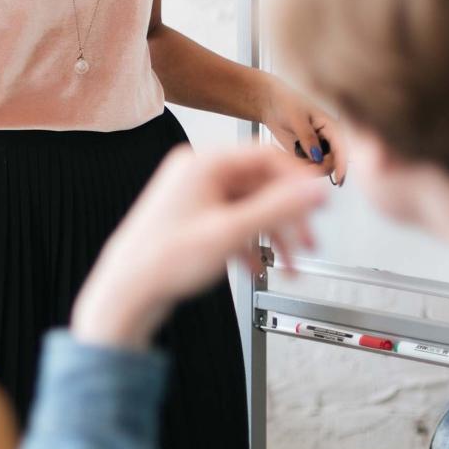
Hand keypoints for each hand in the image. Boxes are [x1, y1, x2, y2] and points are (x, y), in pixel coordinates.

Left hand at [71, 145, 325, 348]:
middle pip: (259, 185)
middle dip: (288, 217)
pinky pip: (232, 222)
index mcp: (202, 164)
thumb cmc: (163, 260)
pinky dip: (250, 243)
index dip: (298, 179)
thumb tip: (315, 190)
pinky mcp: (192, 218)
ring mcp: (193, 196)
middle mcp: (196, 173)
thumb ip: (278, 208)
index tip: (321, 200)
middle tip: (309, 241)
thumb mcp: (231, 232)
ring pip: (248, 207)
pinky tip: (257, 267)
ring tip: (290, 264)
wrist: (127, 292)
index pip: (265, 156)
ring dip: (272, 235)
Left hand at [260, 77, 345, 184]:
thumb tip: (317, 156)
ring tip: (293, 154)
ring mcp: (318, 149)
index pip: (342, 148)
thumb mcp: (297, 118)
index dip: (342, 165)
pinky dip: (300, 167)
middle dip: (319, 167)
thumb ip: (308, 137)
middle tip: (301, 163)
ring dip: (308, 168)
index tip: (339, 179)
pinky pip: (308, 168)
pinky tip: (291, 156)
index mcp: (331, 127)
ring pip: (320, 168)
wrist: (271, 105)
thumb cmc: (286, 103)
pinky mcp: (306, 155)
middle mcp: (328, 140)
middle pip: (333, 163)